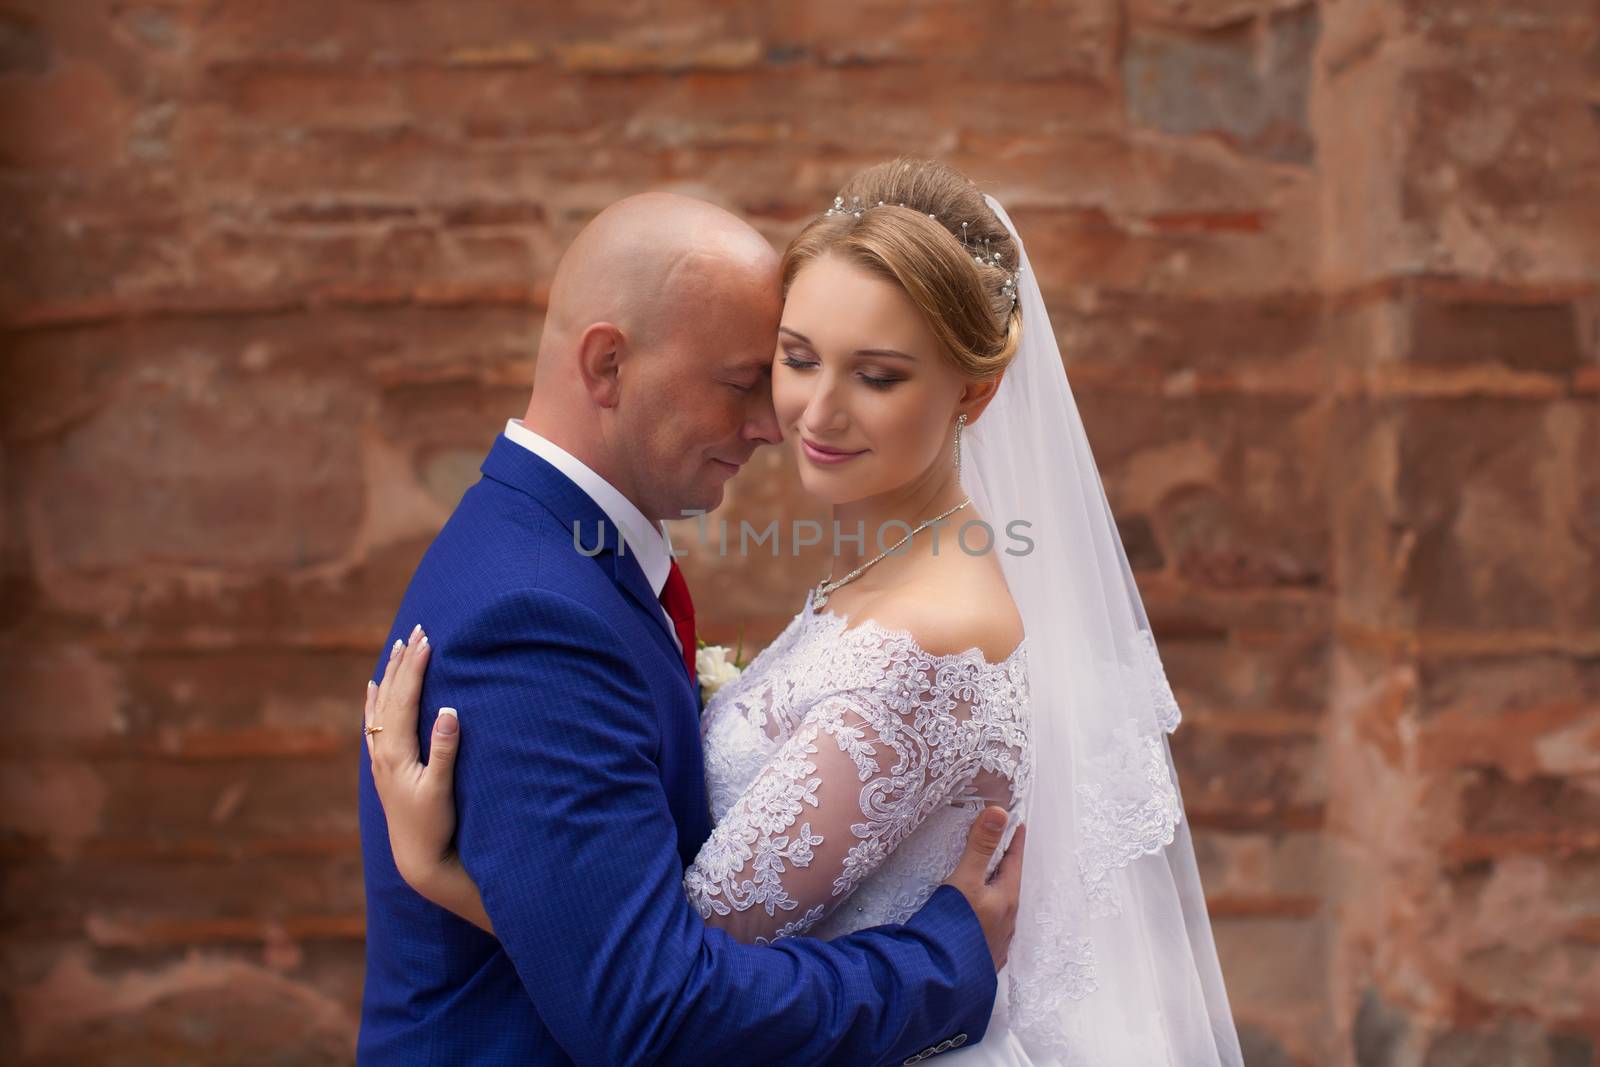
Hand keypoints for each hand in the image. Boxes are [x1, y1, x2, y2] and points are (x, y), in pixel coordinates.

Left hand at [364, 625, 462, 891]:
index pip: (404, 700)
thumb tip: (449, 709)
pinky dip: (375, 700)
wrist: (416, 857)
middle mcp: (382, 751)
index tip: (427, 640)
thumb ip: (444, 749)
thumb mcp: (442, 789)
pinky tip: (374, 687)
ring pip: (380, 706)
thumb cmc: (434, 825)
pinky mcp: (384, 765)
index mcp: (396, 753)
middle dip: (404, 662)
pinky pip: (374, 722)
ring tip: (397, 647)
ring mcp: (380, 758)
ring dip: (391, 675)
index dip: (416, 669)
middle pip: (391, 696)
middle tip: (416, 631)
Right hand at [943, 806, 1025, 971]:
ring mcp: (998, 941)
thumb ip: (979, 846)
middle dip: (1006, 865)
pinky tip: (978, 918)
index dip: (1015, 841)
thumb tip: (999, 812)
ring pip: (1001, 907)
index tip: (1019, 825)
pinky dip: (987, 912)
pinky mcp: (985, 956)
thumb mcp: (965, 880)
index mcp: (1006, 898)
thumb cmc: (955, 925)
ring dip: (996, 890)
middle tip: (1002, 848)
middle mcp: (1008, 920)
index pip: (1014, 861)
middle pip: (1009, 884)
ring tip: (988, 881)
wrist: (940, 977)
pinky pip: (992, 926)